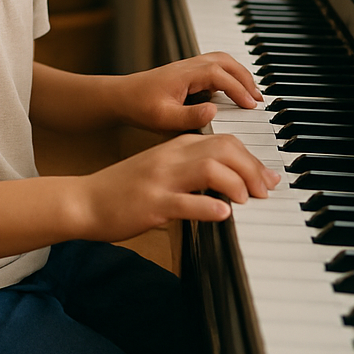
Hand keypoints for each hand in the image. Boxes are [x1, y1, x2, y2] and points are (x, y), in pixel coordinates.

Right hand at [79, 133, 279, 239]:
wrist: (86, 199)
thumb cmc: (124, 188)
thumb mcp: (160, 169)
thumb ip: (190, 168)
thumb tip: (228, 180)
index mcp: (174, 147)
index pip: (222, 140)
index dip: (251, 158)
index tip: (267, 177)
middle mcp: (170, 157)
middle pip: (221, 148)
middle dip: (251, 168)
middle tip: (265, 190)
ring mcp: (160, 179)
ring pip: (208, 168)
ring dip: (235, 183)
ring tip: (247, 199)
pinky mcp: (152, 204)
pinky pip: (185, 202)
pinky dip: (208, 206)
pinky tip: (223, 213)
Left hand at [113, 52, 262, 132]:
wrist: (121, 97)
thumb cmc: (139, 107)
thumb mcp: (163, 118)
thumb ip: (189, 116)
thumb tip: (214, 110)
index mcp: (184, 74)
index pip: (219, 75)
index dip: (238, 89)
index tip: (252, 105)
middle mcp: (188, 66)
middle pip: (224, 61)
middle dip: (245, 78)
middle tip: (259, 100)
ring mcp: (187, 67)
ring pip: (220, 60)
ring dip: (239, 74)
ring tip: (251, 95)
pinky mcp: (186, 73)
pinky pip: (214, 66)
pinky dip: (229, 75)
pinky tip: (232, 93)